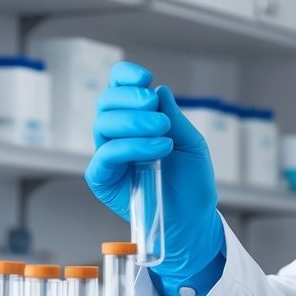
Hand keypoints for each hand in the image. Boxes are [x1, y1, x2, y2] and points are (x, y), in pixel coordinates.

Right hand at [86, 61, 222, 278]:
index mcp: (136, 120)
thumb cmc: (192, 183)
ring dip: (134, 122)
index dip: (125, 77)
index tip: (145, 77)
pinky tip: (159, 149)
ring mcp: (108, 155)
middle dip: (130, 99)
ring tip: (164, 133)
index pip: (118, 88)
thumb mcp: (192, 144)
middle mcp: (117, 134)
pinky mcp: (103, 178)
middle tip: (156, 108)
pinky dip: (132, 147)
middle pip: (106, 102)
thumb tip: (159, 90)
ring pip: (103, 124)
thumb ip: (175, 118)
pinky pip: (107, 155)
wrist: (191, 219)